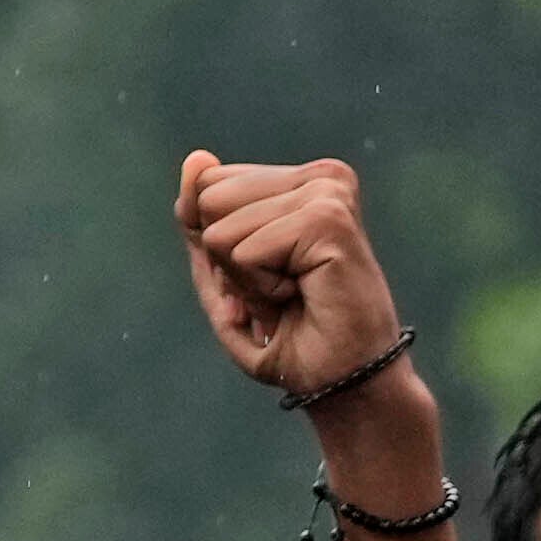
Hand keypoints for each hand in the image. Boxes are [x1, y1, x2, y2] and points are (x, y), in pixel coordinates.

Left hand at [176, 152, 412, 403]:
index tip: (269, 276)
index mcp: (301, 180)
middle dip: (228, 262)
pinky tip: (303, 297)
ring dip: (246, 282)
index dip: (218, 245)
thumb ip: (200, 215)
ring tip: (294, 296)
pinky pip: (243, 252)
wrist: (345, 382)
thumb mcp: (225, 270)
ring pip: (220, 231)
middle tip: (281, 291)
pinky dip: (260, 290)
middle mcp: (321, 176)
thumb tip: (195, 158)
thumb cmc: (290, 334)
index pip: (206, 185)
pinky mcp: (328, 220)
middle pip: (208, 201)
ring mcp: (328, 193)